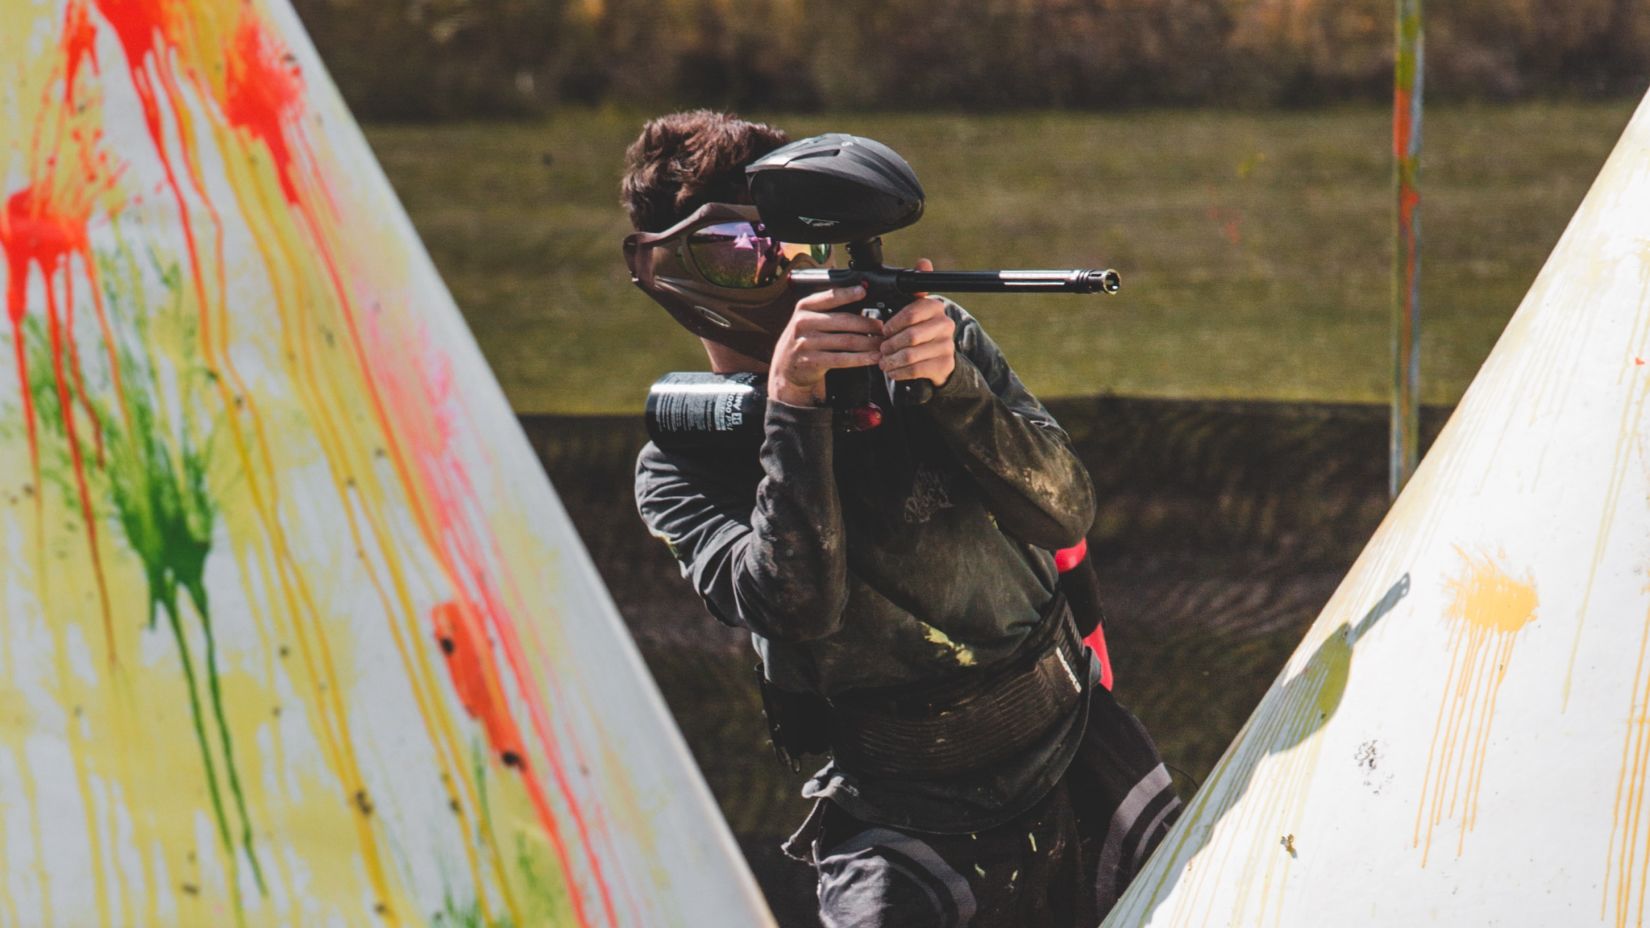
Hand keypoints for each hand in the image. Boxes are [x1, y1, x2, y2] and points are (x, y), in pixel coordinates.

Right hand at [769, 283, 883, 406]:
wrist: (786, 365)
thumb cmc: (807, 337)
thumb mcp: (811, 319)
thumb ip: (831, 309)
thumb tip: (863, 299)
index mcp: (805, 307)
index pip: (830, 297)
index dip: (848, 293)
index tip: (864, 291)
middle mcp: (803, 322)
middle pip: (843, 321)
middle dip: (868, 325)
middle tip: (884, 328)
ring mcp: (806, 342)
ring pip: (845, 341)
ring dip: (868, 343)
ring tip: (882, 344)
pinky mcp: (811, 361)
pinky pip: (841, 359)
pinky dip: (860, 359)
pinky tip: (873, 358)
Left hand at [879, 258, 955, 387]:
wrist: (938, 357)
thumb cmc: (919, 330)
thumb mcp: (915, 309)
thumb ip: (915, 288)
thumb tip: (924, 262)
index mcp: (936, 307)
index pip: (912, 312)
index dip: (894, 323)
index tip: (884, 331)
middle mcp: (945, 325)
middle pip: (910, 336)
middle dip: (890, 345)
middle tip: (881, 349)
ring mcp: (947, 346)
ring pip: (911, 355)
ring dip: (892, 360)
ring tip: (884, 362)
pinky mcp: (944, 365)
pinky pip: (916, 370)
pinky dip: (899, 372)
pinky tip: (893, 371)